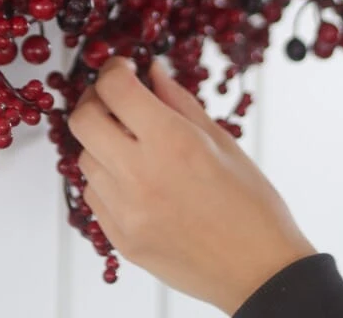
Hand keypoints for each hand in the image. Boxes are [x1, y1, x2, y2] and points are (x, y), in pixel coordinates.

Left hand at [68, 58, 313, 314]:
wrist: (259, 272)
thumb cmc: (251, 205)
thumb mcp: (221, 140)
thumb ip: (178, 100)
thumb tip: (152, 71)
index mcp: (171, 142)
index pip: (115, 88)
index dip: (114, 69)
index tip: (123, 68)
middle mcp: (140, 175)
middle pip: (83, 120)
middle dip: (96, 100)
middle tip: (115, 99)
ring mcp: (126, 212)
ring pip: (84, 158)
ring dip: (100, 141)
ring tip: (130, 142)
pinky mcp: (122, 240)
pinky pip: (94, 196)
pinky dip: (105, 178)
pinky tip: (132, 177)